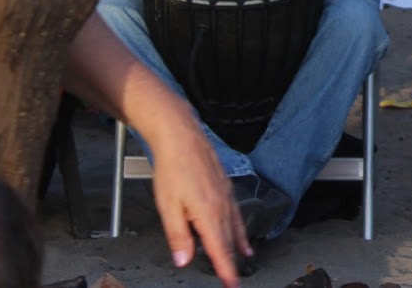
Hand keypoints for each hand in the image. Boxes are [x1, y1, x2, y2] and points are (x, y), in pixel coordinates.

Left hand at [144, 116, 250, 285]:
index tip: (232, 285)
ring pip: (235, 227)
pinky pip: (236, 213)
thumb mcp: (168, 207)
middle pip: (229, 241)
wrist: (183, 138)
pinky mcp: (226, 187)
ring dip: (239, 245)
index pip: (220, 250)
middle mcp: (222, 207)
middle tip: (233, 279)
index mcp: (208, 214)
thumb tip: (184, 260)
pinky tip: (240, 229)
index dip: (226, 270)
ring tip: (243, 258)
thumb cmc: (174, 168)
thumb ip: (178, 236)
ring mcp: (227, 196)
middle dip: (232, 262)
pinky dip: (240, 227)